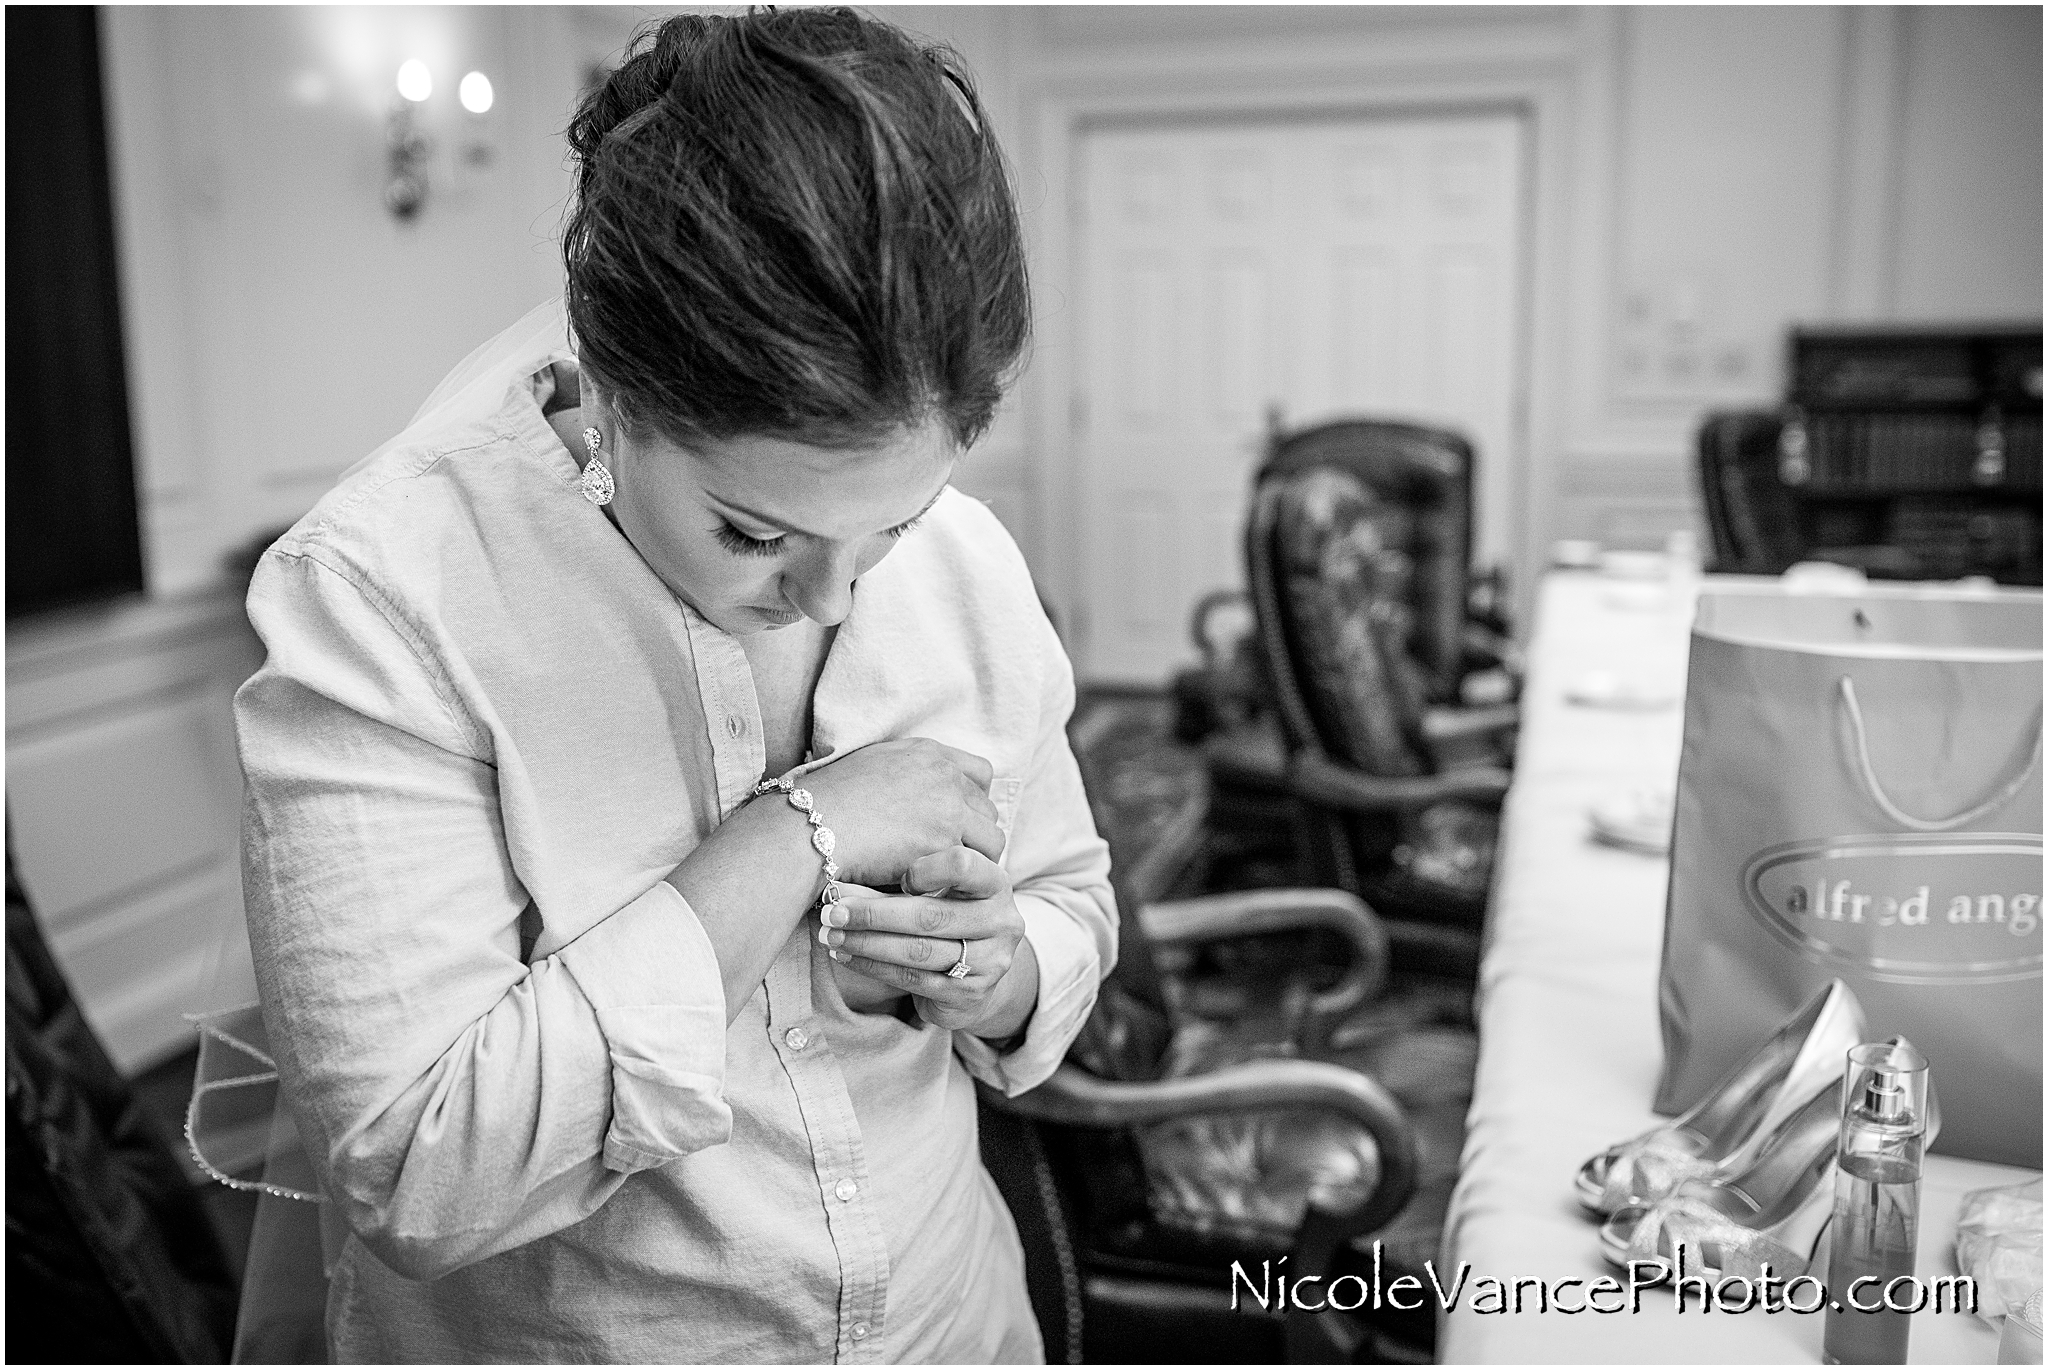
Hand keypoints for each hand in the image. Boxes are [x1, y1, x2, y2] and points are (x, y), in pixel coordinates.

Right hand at [799, 739, 1003, 886]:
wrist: (810, 826)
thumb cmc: (825, 803)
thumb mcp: (868, 765)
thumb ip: (901, 772)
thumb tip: (912, 794)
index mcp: (927, 753)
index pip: (981, 773)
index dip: (974, 801)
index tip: (961, 822)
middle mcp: (944, 776)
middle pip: (988, 810)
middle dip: (974, 836)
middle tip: (952, 859)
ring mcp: (948, 809)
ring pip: (991, 842)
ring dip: (973, 862)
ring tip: (945, 879)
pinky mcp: (943, 844)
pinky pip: (971, 869)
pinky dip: (956, 882)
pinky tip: (934, 889)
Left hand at [815, 846, 1033, 1033]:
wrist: (976, 972)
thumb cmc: (948, 916)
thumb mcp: (938, 892)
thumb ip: (900, 882)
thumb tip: (838, 882)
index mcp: (995, 883)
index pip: (963, 865)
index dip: (925, 868)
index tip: (892, 874)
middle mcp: (1002, 921)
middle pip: (930, 915)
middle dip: (874, 913)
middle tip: (833, 910)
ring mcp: (990, 961)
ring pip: (918, 951)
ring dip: (867, 943)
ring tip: (832, 934)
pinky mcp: (970, 993)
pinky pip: (913, 979)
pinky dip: (873, 966)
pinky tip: (846, 955)